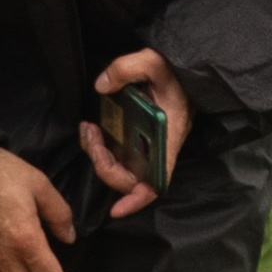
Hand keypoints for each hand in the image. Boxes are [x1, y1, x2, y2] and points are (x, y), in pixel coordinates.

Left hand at [79, 46, 191, 218]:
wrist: (182, 69)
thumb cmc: (174, 71)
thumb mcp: (154, 61)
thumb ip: (127, 68)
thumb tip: (101, 86)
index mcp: (168, 138)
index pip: (157, 182)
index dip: (137, 200)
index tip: (116, 209)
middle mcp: (158, 148)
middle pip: (129, 177)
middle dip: (103, 163)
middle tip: (90, 135)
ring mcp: (146, 145)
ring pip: (118, 166)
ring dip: (97, 154)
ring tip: (88, 129)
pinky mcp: (136, 138)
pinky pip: (116, 154)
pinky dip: (100, 146)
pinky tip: (92, 128)